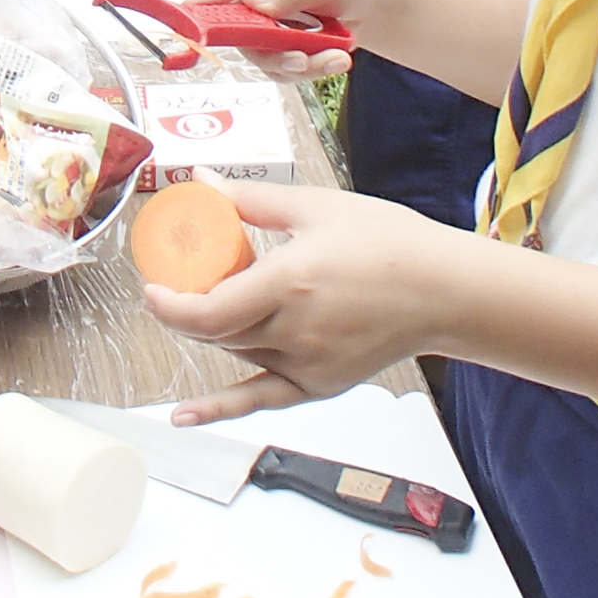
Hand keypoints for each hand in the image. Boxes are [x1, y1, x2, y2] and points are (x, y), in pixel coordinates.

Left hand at [142, 181, 458, 421]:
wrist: (445, 289)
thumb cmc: (390, 243)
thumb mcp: (315, 207)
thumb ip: (251, 200)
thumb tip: (201, 182)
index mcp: (289, 282)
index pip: (206, 310)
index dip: (168, 305)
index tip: (153, 287)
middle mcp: (295, 330)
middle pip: (214, 332)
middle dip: (186, 311)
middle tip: (178, 282)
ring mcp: (308, 364)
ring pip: (235, 355)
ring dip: (213, 333)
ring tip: (211, 301)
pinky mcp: (320, 385)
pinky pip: (261, 399)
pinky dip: (219, 409)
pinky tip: (183, 416)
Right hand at [180, 0, 402, 77]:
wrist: (376, 1)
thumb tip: (250, 0)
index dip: (205, 7)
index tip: (193, 28)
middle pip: (237, 31)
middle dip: (273, 49)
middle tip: (302, 58)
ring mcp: (262, 21)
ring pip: (261, 55)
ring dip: (300, 63)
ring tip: (334, 57)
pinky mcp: (276, 44)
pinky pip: (280, 68)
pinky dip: (309, 69)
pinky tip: (335, 58)